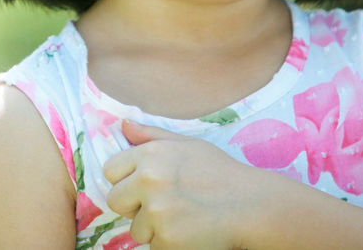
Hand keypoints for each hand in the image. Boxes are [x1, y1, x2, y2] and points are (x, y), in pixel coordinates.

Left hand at [103, 120, 260, 249]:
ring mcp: (157, 211)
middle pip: (115, 200)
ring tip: (182, 218)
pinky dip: (168, 244)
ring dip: (153, 228)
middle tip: (163, 205)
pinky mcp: (167, 239)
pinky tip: (189, 232)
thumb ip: (151, 136)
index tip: (144, 186)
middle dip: (133, 206)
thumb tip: (123, 125)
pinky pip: (153, 246)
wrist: (252, 206)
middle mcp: (149, 180)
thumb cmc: (221, 173)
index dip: (125, 181)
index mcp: (151, 155)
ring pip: (135, 228)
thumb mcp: (187, 144)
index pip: (110, 170)